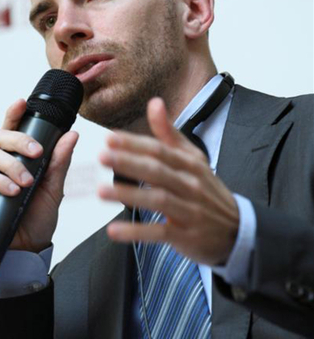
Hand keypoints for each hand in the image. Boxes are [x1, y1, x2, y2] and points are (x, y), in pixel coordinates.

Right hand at [0, 99, 77, 251]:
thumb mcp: (54, 188)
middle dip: (18, 139)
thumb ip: (59, 161)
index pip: (12, 130)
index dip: (14, 114)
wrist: (28, 250)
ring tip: (27, 182)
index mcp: (15, 158)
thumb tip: (72, 135)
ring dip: (11, 164)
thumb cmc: (37, 218)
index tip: (21, 103)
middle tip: (37, 152)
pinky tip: (13, 191)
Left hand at [98, 97, 238, 265]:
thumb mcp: (193, 159)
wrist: (237, 230)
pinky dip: (136, 232)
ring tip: (101, 190)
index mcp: (191, 164)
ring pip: (157, 199)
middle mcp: (191, 185)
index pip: (160, 150)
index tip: (109, 138)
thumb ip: (169, 133)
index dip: (135, 143)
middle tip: (102, 156)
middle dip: (128, 162)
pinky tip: (114, 230)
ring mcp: (189, 211)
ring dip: (129, 194)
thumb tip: (154, 102)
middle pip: (157, 171)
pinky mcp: (186, 236)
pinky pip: (158, 232)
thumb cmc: (207, 190)